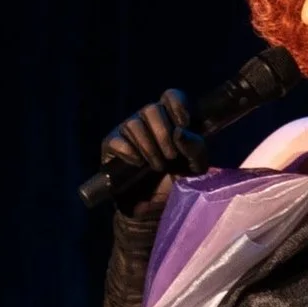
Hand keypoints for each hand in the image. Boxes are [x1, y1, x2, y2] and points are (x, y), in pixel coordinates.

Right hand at [99, 87, 208, 209]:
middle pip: (152, 109)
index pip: (171, 96)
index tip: (184, 124)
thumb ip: (196, 148)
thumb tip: (180, 131)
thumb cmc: (176, 185)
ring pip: (134, 124)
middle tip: (170, 157)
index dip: (177, 104)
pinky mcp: (112, 146)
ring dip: (148, 147)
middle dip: (163, 134)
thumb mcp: (196, 169)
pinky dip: (129, 151)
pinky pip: (117, 139)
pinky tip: (137, 164)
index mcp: (170, 120)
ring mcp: (128, 131)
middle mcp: (148, 121)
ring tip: (156, 167)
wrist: (154, 210)